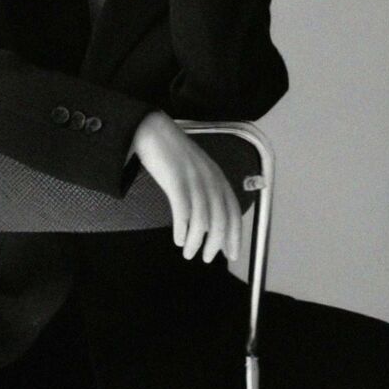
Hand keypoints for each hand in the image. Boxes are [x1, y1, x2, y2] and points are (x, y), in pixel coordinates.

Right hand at [128, 111, 241, 261]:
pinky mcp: (175, 181)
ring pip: (203, 220)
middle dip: (216, 244)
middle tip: (207, 258)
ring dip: (197, 241)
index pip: (234, 212)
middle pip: (220, 219)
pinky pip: (183, 212)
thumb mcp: (195, 170)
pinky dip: (182, 229)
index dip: (235, 235)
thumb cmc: (171, 152)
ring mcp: (193, 180)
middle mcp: (210, 180)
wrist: (152, 130)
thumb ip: (205, 190)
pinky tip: (178, 238)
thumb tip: (209, 220)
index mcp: (218, 177)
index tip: (231, 254)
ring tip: (189, 253)